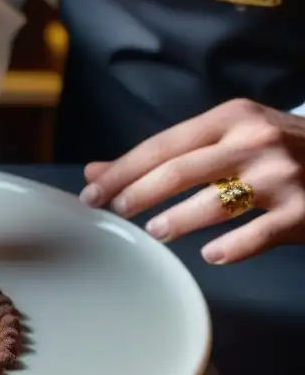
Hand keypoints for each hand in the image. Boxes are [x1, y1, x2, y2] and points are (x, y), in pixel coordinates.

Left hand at [79, 99, 304, 263]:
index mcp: (230, 119)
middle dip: (139, 194)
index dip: (122, 171)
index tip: (92, 193)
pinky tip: (212, 256)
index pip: (161, 146)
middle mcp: (254, 141)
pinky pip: (261, 234)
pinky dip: (234, 247)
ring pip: (216, 202)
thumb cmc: (275, 148)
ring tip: (156, 231)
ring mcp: (282, 176)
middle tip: (115, 213)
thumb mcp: (225, 135)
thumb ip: (164, 154)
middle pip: (180, 171)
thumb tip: (96, 171)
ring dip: (179, 219)